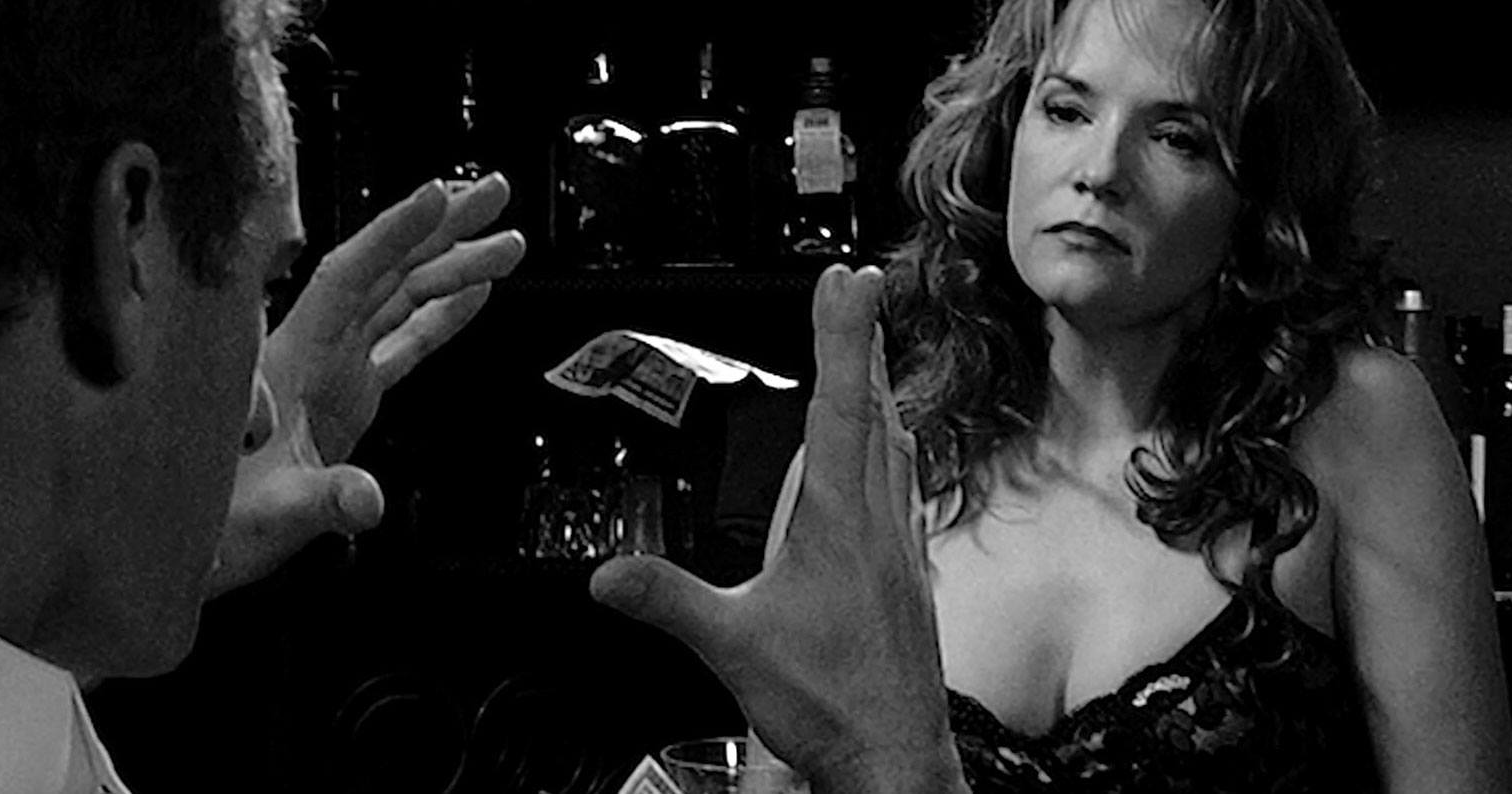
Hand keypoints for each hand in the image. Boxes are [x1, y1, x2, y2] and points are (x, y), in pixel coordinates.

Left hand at [211, 175, 524, 596]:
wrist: (195, 541)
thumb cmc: (220, 522)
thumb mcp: (274, 515)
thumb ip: (324, 502)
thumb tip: (368, 501)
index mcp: (293, 359)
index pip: (348, 276)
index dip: (392, 234)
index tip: (435, 197)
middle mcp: (316, 351)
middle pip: (385, 270)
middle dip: (440, 228)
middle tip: (493, 195)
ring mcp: (334, 371)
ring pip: (400, 299)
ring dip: (452, 266)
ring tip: (507, 244)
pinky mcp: (349, 396)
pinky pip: (402, 343)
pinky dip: (440, 316)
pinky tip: (475, 295)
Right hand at [590, 265, 967, 793]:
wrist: (895, 754)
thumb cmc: (832, 701)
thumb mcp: (731, 644)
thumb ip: (666, 599)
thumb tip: (606, 572)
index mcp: (836, 518)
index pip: (839, 403)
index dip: (841, 333)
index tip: (846, 278)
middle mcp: (877, 519)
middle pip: (873, 408)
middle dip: (862, 342)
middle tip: (860, 289)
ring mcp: (898, 544)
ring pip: (894, 443)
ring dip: (878, 389)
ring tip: (871, 353)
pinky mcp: (906, 571)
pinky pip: (902, 484)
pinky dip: (888, 445)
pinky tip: (884, 458)